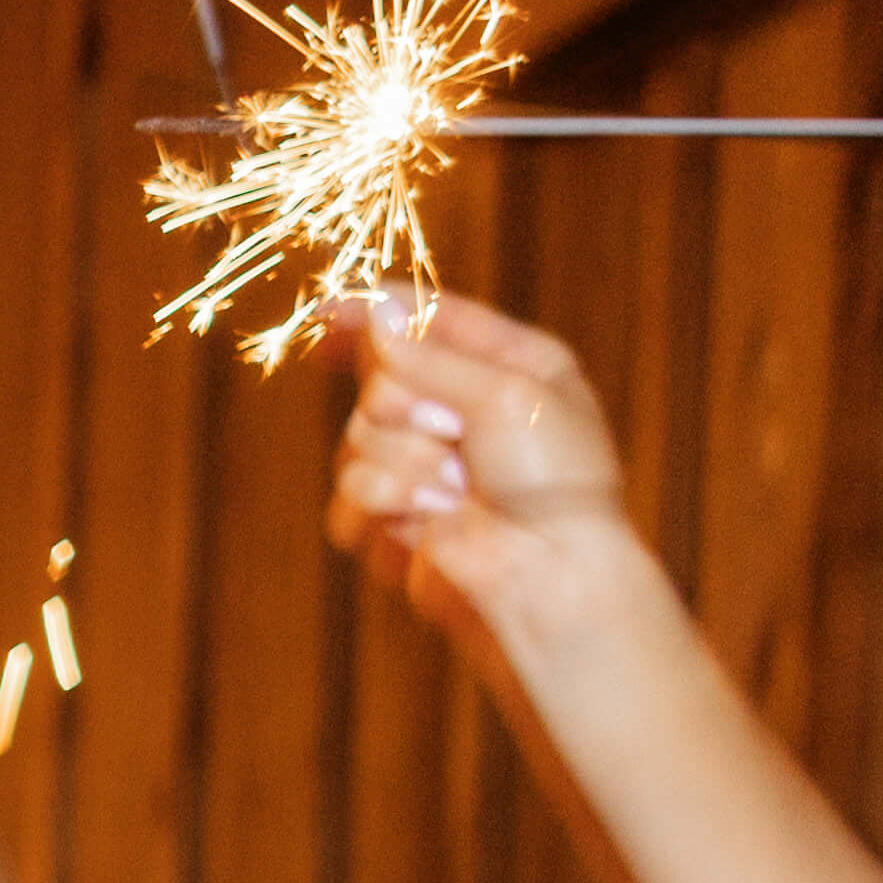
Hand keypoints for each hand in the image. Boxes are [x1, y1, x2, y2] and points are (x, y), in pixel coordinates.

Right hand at [325, 295, 653, 663]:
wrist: (549, 572)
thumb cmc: (557, 481)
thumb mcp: (510, 395)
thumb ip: (433, 357)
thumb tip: (375, 316)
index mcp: (505, 364)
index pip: (425, 320)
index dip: (375, 312)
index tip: (326, 310)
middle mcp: (459, 409)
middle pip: (379, 383)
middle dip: (407, 411)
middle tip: (454, 437)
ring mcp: (424, 464)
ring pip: (356, 441)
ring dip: (404, 468)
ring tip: (454, 495)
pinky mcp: (396, 517)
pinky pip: (346, 498)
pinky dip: (379, 508)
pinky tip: (421, 521)